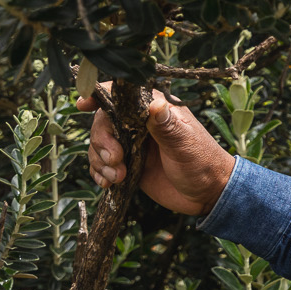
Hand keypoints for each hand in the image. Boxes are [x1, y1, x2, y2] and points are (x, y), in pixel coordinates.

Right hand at [78, 84, 236, 215]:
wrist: (207, 194)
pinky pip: (102, 165)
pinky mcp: (128, 165)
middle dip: (102, 142)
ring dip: (100, 161)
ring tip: (117, 177)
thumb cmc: (203, 163)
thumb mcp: (185, 144)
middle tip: (115, 160)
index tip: (83, 104)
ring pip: (99, 145)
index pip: (124, 96)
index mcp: (156, 112)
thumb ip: (167, 127)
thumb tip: (154, 105)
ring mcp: (132, 145)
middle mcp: (140, 125)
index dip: (101, 95)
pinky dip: (100, 174)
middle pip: (104, 123)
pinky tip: (108, 183)